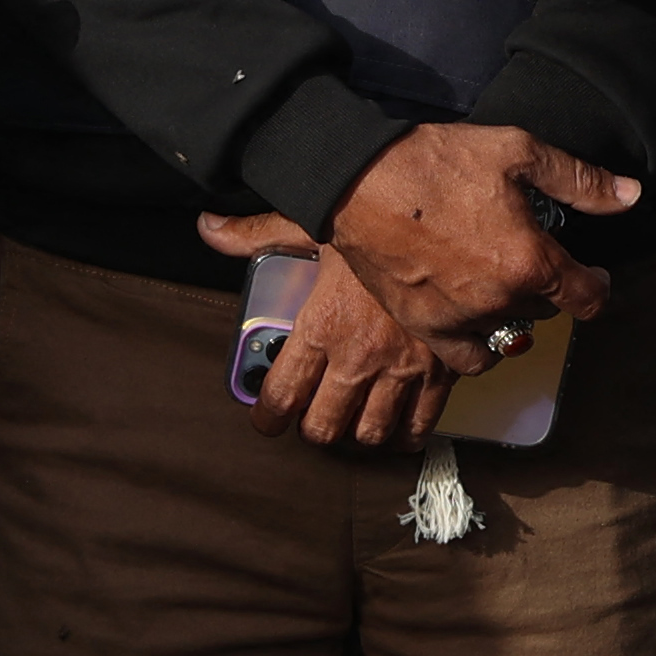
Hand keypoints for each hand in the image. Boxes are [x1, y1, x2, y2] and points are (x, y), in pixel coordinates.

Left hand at [200, 216, 458, 447]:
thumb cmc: (377, 221)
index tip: (266, 420)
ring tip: (352, 423)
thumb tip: (209, 229)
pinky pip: (420, 425)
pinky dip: (405, 435)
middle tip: (311, 419)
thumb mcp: (312, 223)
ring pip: (370, 432)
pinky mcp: (441, 372)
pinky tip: (398, 428)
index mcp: (322, 325)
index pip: (281, 395)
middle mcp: (358, 356)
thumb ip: (259, 235)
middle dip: (312, 429)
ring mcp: (402, 368)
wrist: (445, 223)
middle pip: (323, 426)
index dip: (267, 417)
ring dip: (356, 434)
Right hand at [312, 121, 625, 343]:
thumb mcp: (518, 152)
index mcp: (530, 261)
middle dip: (548, 287)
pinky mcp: (424, 327)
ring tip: (503, 286)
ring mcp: (460, 320)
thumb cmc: (437, 162)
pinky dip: (482, 345)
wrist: (359, 181)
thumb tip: (629, 196)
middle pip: (547, 312)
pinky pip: (469, 359)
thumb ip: (579, 180)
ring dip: (515, 313)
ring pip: (510, 333)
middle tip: (532, 258)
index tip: (594, 275)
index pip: (587, 298)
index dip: (598, 285)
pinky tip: (478, 321)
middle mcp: (499, 300)